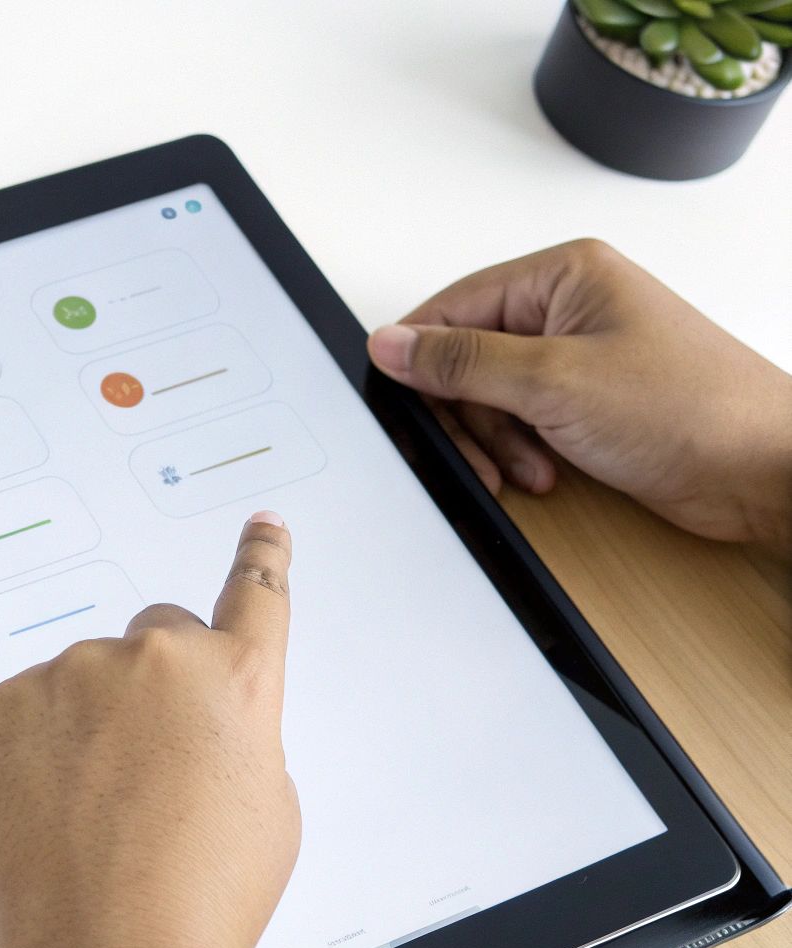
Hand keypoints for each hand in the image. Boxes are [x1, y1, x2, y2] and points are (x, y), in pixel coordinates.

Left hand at [0, 512, 300, 947]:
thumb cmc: (198, 899)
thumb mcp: (264, 807)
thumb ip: (234, 732)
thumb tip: (200, 722)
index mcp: (233, 678)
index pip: (256, 593)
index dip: (262, 555)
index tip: (262, 527)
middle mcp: (153, 660)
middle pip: (154, 639)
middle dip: (153, 685)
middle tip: (146, 767)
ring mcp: (69, 679)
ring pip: (79, 683)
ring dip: (85, 725)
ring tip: (96, 813)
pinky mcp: (0, 709)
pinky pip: (21, 714)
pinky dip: (30, 750)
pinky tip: (50, 812)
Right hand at [367, 239, 791, 552]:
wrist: (764, 470)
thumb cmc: (693, 409)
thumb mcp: (555, 381)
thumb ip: (462, 361)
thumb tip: (392, 344)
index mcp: (563, 275)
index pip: (454, 306)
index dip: (421, 358)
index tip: (402, 401)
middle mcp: (568, 309)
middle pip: (465, 358)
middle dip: (469, 414)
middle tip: (479, 453)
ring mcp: (578, 357)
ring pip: (490, 398)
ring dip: (498, 442)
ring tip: (527, 469)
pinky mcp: (587, 403)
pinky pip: (520, 424)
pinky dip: (522, 453)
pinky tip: (545, 473)